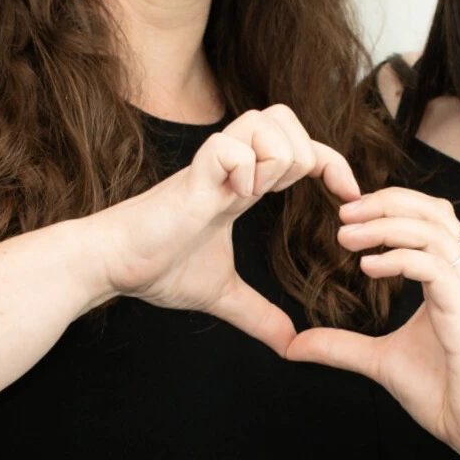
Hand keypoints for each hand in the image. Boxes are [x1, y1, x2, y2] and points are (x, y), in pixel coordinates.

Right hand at [87, 106, 359, 355]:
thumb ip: (258, 314)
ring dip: (275, 160)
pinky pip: (231, 146)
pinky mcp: (193, 175)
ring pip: (266, 121)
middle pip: (285, 116)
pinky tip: (231, 199)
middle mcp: (232, 165)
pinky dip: (242, 171)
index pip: (301, 146)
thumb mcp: (222, 294)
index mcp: (243, 184)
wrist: (111, 265)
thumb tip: (290, 343)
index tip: (348, 197)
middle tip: (288, 198)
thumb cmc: (157, 268)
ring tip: (255, 196)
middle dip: (305, 154)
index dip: (332, 163)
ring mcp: (213, 166)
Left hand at [285, 187, 459, 459]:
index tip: (346, 216)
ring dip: (387, 226)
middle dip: (386, 203)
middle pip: (435, 212)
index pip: (429, 218)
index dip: (389, 206)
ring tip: (347, 236)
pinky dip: (400, 259)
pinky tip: (368, 267)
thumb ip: (342, 347)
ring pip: (436, 233)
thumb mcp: (381, 363)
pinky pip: (437, 270)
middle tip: (343, 214)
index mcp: (453, 281)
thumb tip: (294, 345)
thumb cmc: (447, 394)